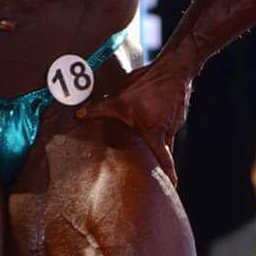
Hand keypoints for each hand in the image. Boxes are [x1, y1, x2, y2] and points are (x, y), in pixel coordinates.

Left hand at [76, 59, 191, 187]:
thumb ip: (99, 109)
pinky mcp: (177, 112)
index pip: (164, 162)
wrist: (173, 67)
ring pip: (165, 135)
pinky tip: (153, 112)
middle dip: (157, 161)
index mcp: (154, 133)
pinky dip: (160, 122)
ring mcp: (175, 121)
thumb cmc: (146, 85)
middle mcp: (167, 131)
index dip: (168, 176)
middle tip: (153, 171)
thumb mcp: (119, 98)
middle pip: (164, 151)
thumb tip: (78, 116)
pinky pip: (168, 122)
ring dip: (157, 137)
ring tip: (148, 133)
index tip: (172, 188)